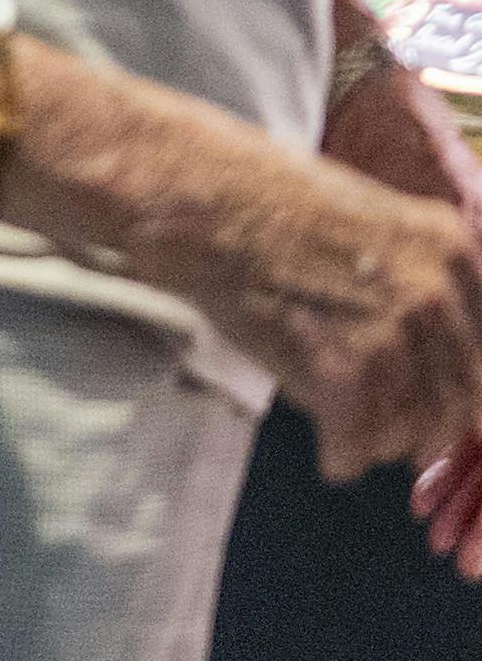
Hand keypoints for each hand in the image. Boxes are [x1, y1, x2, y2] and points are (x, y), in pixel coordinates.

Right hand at [192, 121, 481, 486]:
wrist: (205, 200)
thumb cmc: (270, 202)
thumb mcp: (377, 219)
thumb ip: (420, 274)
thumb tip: (431, 348)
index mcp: (454, 249)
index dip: (471, 392)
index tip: (456, 416)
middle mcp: (438, 291)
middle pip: (460, 393)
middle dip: (435, 431)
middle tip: (414, 452)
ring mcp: (394, 329)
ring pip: (412, 423)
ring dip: (386, 446)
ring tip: (358, 449)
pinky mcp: (343, 364)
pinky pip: (358, 436)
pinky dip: (345, 457)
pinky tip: (334, 460)